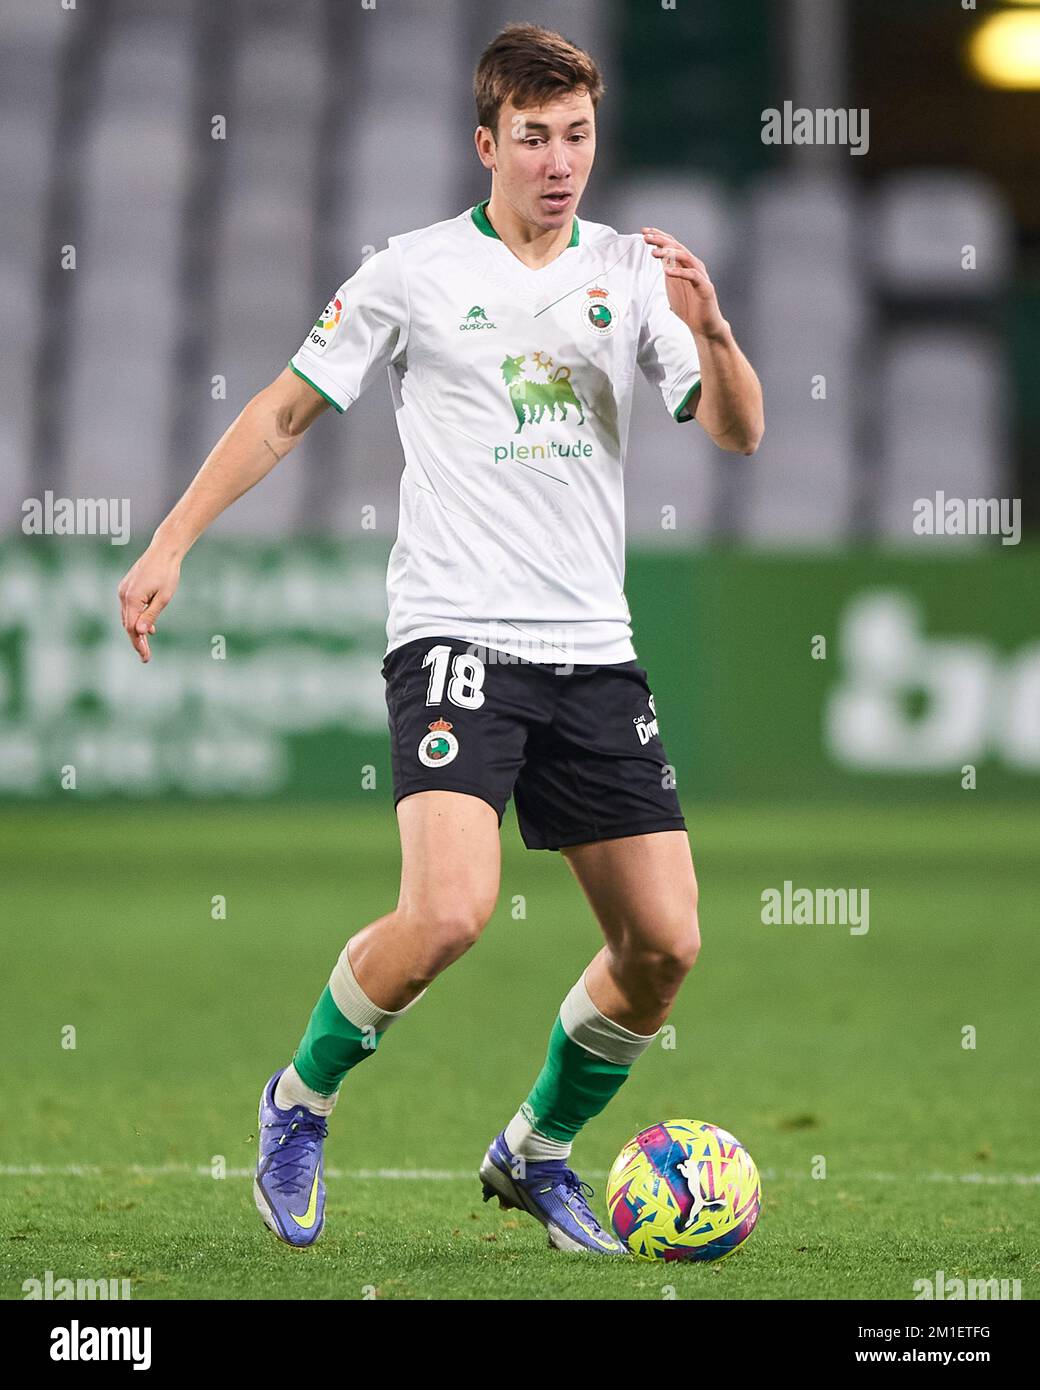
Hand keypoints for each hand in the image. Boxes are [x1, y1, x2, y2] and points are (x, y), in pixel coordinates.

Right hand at [117, 544, 181, 662]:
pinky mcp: (127, 587)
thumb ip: (151, 616)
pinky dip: (137, 618)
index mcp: (132, 598)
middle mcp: (123, 595)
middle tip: (146, 656)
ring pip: (128, 616)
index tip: (145, 657)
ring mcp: (123, 590)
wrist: (164, 551)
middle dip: (136, 640)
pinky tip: (148, 627)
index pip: (132, 628)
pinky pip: (129, 608)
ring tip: (147, 645)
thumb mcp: (163, 598)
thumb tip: (140, 632)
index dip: (138, 644)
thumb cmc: (167, 574)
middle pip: (128, 624)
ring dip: (137, 630)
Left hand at [642, 227, 726, 338]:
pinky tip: (667, 272)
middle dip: (661, 240)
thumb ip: (668, 270)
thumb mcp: (673, 285)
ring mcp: (700, 275)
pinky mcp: (705, 287)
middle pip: (677, 247)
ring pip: (685, 257)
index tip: (644, 232)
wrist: (704, 325)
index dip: (659, 237)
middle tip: (646, 237)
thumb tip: (657, 256)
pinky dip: (679, 272)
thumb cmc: (689, 306)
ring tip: (654, 254)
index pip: (672, 245)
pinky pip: (692, 276)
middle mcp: (693, 265)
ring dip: (669, 253)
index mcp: (685, 265)